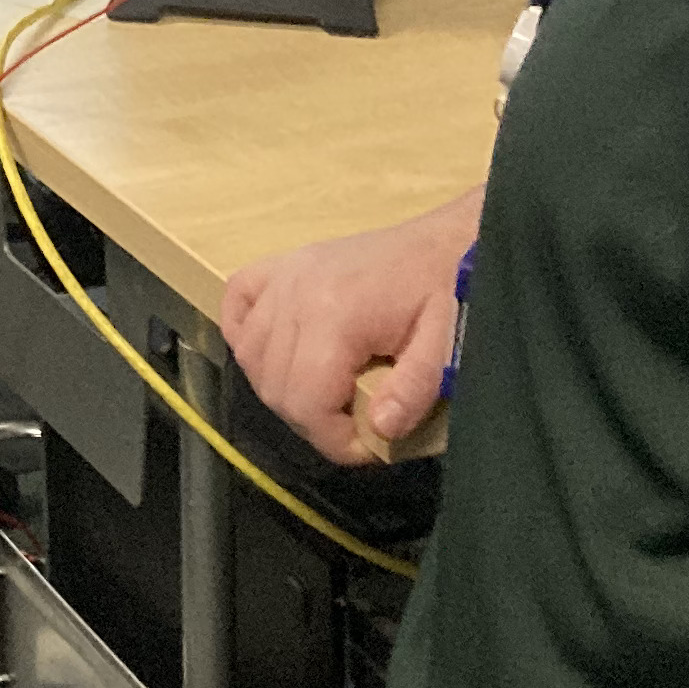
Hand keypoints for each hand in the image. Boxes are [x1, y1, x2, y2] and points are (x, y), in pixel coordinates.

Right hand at [219, 185, 482, 463]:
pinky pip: (237, 304)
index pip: (306, 401)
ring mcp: (284, 275)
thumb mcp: (448, 343)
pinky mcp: (280, 264)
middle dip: (312, 420)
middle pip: (275, 385)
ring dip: (282, 387)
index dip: (334, 440)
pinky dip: (247, 336)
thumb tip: (380, 430)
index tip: (370, 447)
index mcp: (337, 313)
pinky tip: (279, 353)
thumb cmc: (451, 290)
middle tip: (353, 424)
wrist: (447, 239)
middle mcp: (296, 292)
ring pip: (251, 356)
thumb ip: (415, 389)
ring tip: (327, 394)